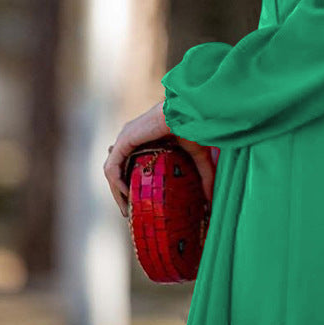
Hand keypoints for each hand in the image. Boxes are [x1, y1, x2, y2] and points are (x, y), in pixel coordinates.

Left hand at [104, 101, 217, 216]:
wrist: (189, 112)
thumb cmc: (196, 127)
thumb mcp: (201, 158)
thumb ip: (205, 178)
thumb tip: (211, 203)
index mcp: (146, 138)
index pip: (132, 163)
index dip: (133, 184)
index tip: (140, 203)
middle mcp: (132, 138)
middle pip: (119, 169)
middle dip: (122, 192)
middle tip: (130, 212)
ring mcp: (125, 138)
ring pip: (113, 171)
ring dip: (116, 192)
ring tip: (126, 210)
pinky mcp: (124, 140)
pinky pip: (112, 168)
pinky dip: (116, 183)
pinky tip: (126, 196)